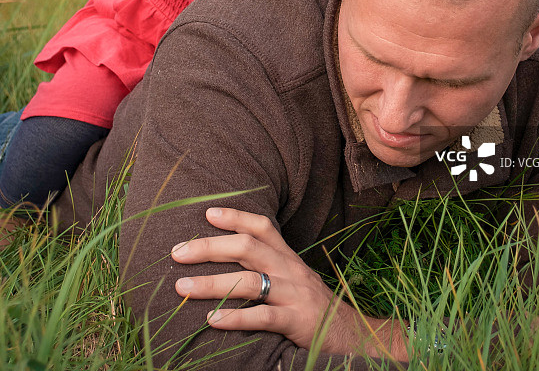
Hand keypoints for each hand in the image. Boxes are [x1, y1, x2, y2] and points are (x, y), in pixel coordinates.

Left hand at [171, 207, 407, 360]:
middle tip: (178, 252)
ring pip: (250, 282)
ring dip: (212, 284)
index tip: (207, 212)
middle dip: (209, 247)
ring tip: (182, 287)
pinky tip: (212, 321)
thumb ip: (267, 266)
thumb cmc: (311, 306)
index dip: (236, 216)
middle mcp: (290, 269)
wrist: (351, 334)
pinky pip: (264, 317)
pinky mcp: (297, 321)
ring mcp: (294, 294)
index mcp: (288, 257)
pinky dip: (236, 318)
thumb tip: (226, 258)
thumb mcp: (293, 278)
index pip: (261, 227)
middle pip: (247, 248)